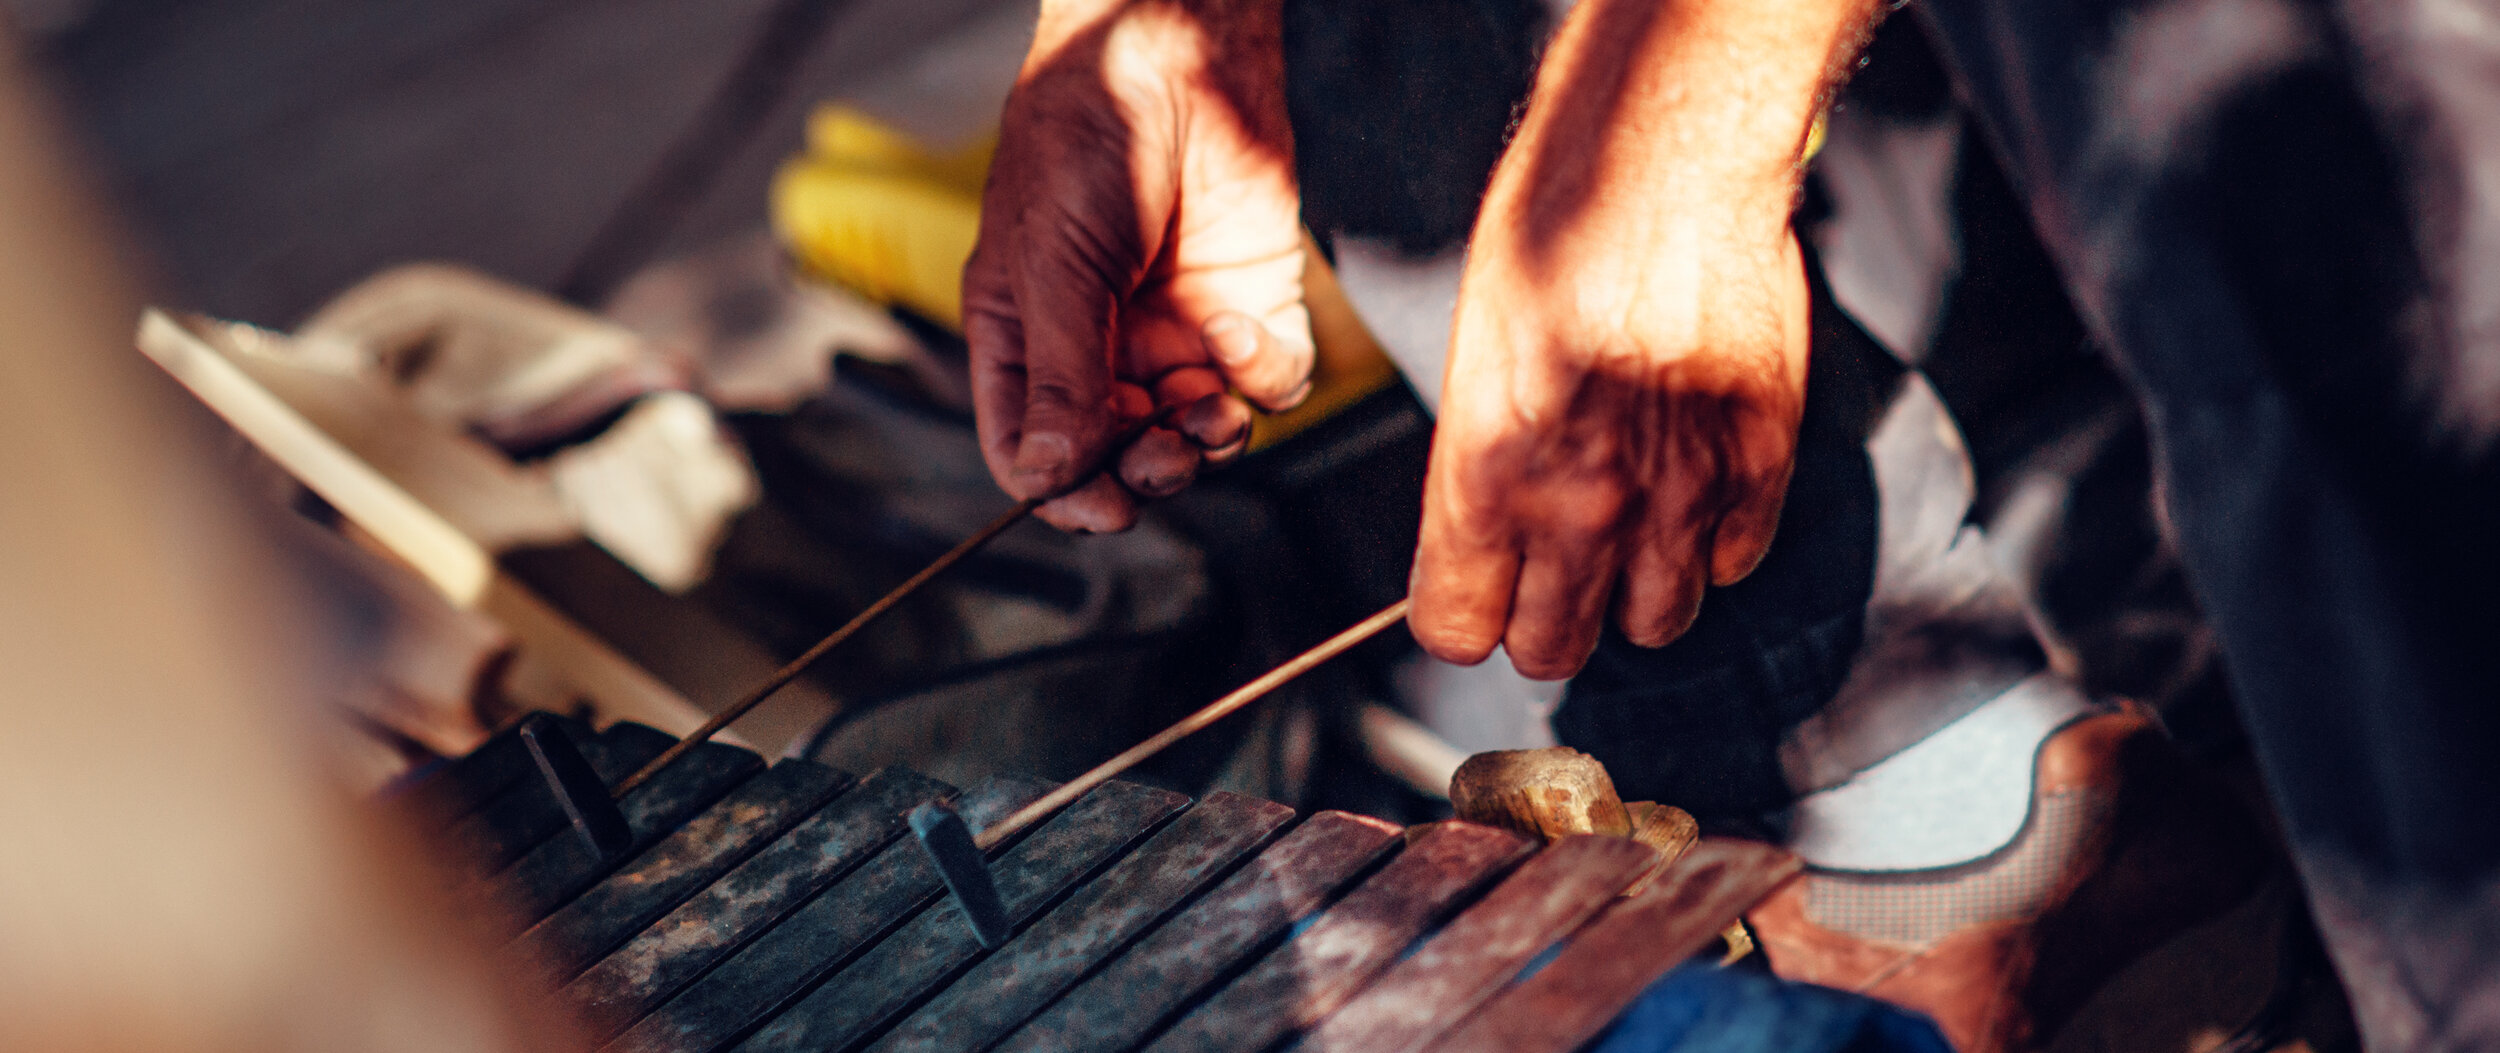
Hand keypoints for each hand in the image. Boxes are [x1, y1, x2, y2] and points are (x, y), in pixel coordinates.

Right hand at [964, 0, 1313, 531]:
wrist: (1179, 54)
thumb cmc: (1084, 136)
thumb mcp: (1051, 263)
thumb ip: (1060, 373)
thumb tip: (1050, 476)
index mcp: (1026, 334)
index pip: (1033, 445)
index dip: (1062, 490)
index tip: (1099, 508)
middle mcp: (1102, 343)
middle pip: (1118, 453)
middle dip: (1142, 469)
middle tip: (1161, 456)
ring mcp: (1177, 330)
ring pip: (1196, 434)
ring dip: (1204, 439)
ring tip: (1206, 411)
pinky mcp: (1250, 306)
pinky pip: (1265, 383)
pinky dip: (1260, 378)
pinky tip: (1239, 333)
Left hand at [1408, 0, 1840, 680]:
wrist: (1660, 165)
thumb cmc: (1548, 238)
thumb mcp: (1471, 362)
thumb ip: (1479, 472)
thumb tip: (1485, 544)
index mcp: (1488, 480)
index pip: (1457, 631)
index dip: (1464, 613)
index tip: (1475, 593)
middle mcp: (1582, 506)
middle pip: (1553, 648)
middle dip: (1542, 620)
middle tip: (1548, 571)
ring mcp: (1679, 494)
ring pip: (1655, 622)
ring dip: (1632, 591)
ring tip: (1625, 532)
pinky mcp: (1757, 464)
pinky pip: (1732, 560)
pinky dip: (1710, 541)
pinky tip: (1690, 487)